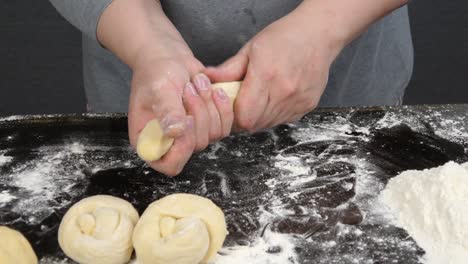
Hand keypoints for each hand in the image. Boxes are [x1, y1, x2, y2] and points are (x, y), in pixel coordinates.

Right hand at [98, 0, 234, 174]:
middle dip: (197, 114)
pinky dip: (222, 106)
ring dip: (209, 106)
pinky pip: (225, 125)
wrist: (169, 59)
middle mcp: (171, 144)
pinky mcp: (207, 126)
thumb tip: (175, 133)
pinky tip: (212, 89)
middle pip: (196, 146)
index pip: (170, 164)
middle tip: (188, 89)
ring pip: (213, 135)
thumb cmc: (156, 72)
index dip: (183, 148)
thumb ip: (167, 110)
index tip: (186, 120)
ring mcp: (191, 136)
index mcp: (149, 141)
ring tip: (195, 85)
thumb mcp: (159, 88)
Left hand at [205, 4, 344, 131]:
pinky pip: (283, 120)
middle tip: (242, 102)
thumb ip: (229, 69)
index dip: (233, 116)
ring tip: (259, 99)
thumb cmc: (284, 37)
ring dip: (259, 117)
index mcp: (266, 75)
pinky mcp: (307, 106)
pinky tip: (274, 98)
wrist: (318, 35)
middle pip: (254, 124)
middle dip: (243, 117)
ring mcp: (298, 101)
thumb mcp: (251, 48)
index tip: (230, 106)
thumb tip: (206, 79)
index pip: (244, 116)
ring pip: (268, 125)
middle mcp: (284, 91)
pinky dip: (274, 115)